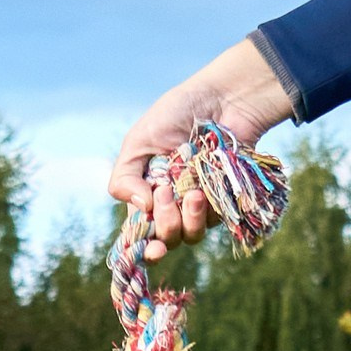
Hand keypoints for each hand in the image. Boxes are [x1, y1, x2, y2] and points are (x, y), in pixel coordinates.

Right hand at [108, 38, 294, 256]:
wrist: (222, 99)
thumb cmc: (177, 113)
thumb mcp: (138, 141)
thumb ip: (125, 178)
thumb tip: (142, 210)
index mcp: (145, 192)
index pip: (139, 232)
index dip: (142, 248)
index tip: (150, 250)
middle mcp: (171, 204)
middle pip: (165, 239)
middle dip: (165, 225)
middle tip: (166, 193)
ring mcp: (199, 205)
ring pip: (190, 236)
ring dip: (188, 221)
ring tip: (193, 194)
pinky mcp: (225, 201)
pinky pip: (215, 223)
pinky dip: (208, 211)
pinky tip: (206, 188)